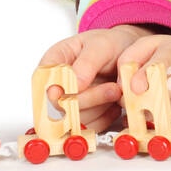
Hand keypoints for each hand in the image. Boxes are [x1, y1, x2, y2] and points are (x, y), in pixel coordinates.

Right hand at [38, 24, 158, 132]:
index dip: (56, 89)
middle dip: (90, 98)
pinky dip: (105, 117)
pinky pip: (89, 125)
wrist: (127, 54)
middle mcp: (56, 84)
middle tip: (113, 88)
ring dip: (100, 107)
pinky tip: (113, 102)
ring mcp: (67, 102)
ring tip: (116, 90)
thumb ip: (87, 63)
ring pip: (75, 118)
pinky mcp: (81, 116)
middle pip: (58, 104)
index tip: (77, 88)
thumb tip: (74, 85)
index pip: (42, 80)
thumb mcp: (101, 45)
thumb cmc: (110, 45)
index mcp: (53, 61)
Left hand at [116, 34, 170, 131]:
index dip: (144, 77)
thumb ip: (131, 56)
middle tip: (133, 91)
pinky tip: (158, 110)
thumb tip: (120, 84)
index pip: (160, 66)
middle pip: (151, 98)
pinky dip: (154, 122)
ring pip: (152, 116)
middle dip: (132, 99)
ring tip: (150, 97)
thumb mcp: (154, 43)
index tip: (135, 87)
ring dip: (142, 111)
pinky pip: (161, 128)